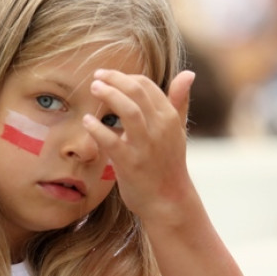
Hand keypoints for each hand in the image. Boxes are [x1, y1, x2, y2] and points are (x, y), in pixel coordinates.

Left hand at [83, 69, 196, 225]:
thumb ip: (179, 101)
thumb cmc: (168, 165)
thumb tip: (189, 73)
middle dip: (115, 79)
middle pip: (137, 91)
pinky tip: (87, 121)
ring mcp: (146, 146)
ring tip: (94, 88)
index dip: (126, 77)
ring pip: (128, 110)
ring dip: (109, 95)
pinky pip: (111, 141)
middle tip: (97, 77)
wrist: (168, 201)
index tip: (109, 77)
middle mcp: (160, 128)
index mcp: (169, 118)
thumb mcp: (177, 131)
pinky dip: (97, 128)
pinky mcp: (131, 164)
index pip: (146, 86)